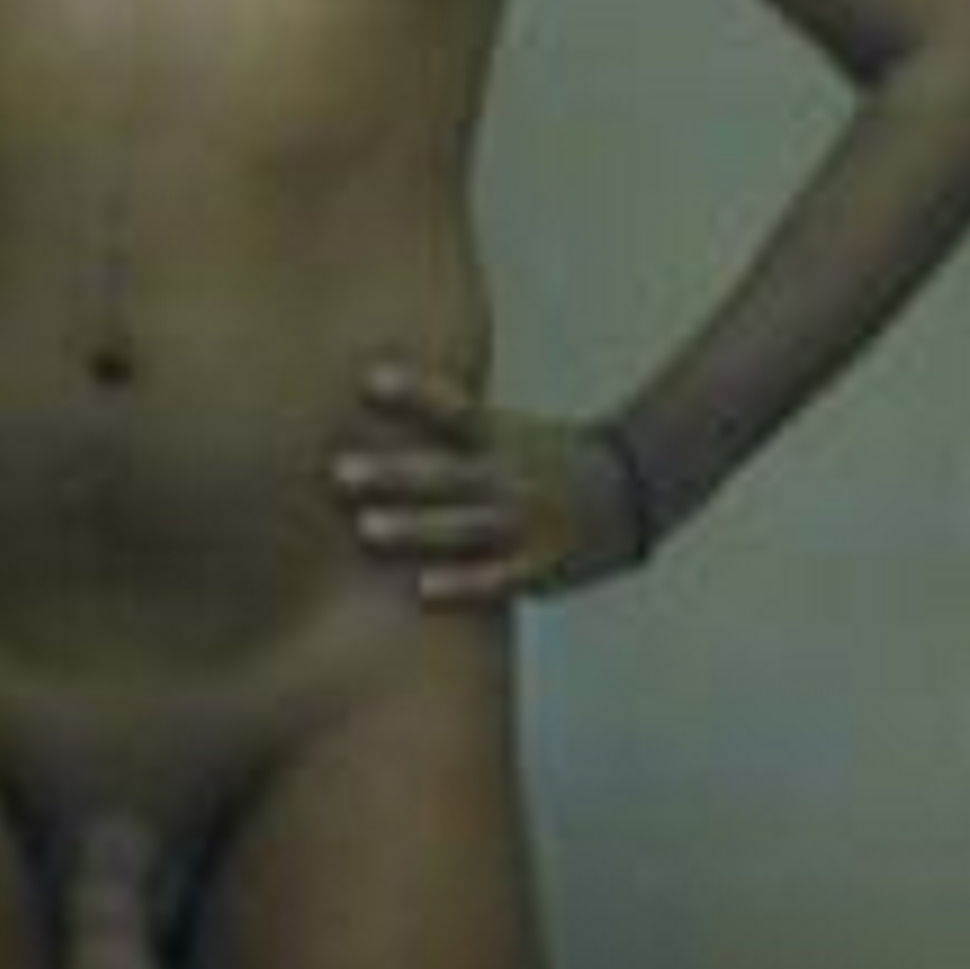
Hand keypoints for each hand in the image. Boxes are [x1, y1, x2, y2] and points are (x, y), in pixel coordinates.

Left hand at [331, 360, 647, 606]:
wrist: (632, 492)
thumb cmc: (543, 460)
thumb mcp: (503, 429)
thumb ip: (443, 421)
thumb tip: (366, 387)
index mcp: (502, 438)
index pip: (454, 409)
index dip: (414, 392)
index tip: (367, 379)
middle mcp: (512, 477)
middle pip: (448, 472)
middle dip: (393, 473)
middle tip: (338, 471)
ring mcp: (527, 523)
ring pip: (466, 526)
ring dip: (416, 527)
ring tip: (366, 528)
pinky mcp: (542, 567)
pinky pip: (499, 578)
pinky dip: (463, 583)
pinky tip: (422, 589)